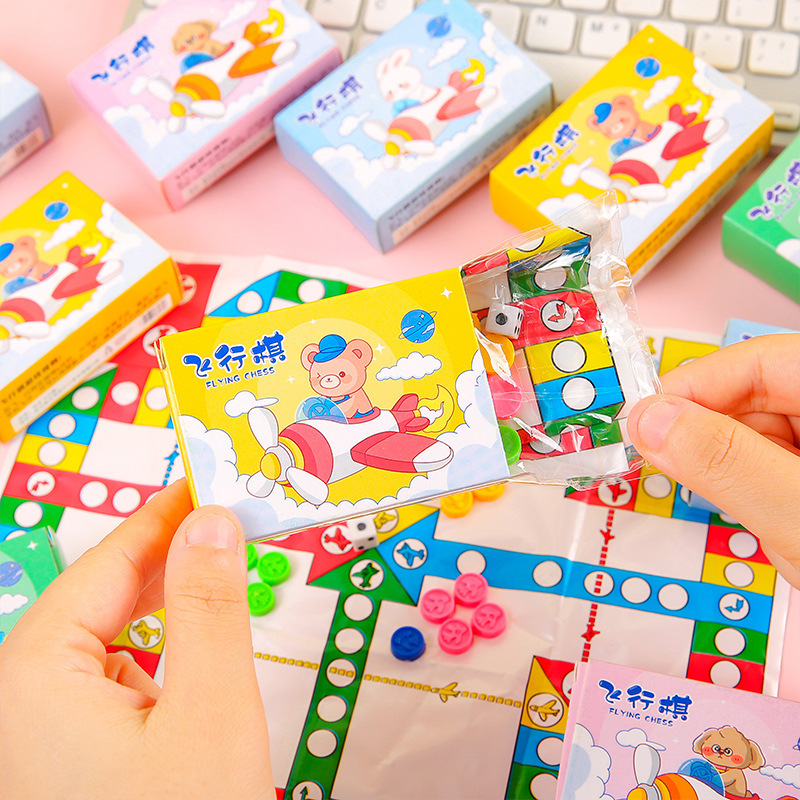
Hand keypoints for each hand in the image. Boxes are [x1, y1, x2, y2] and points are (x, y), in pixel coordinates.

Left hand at [0, 480, 274, 799]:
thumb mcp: (209, 710)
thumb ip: (210, 607)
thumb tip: (210, 523)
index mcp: (33, 674)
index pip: (109, 561)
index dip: (169, 514)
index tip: (212, 479)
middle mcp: (19, 699)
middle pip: (103, 595)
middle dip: (172, 560)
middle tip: (231, 525)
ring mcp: (37, 730)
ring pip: (109, 635)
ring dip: (167, 606)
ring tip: (216, 578)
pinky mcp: (63, 754)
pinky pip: (110, 675)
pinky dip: (156, 652)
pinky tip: (189, 656)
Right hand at [627, 334, 799, 589]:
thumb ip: (725, 463)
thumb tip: (649, 419)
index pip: (763, 361)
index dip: (696, 386)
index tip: (644, 423)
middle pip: (763, 394)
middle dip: (710, 431)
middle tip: (667, 468)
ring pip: (767, 432)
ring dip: (734, 465)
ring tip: (738, 508)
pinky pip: (783, 466)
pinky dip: (761, 490)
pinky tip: (770, 520)